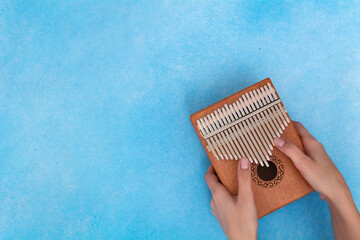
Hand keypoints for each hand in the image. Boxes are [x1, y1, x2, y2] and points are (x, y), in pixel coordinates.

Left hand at [205, 158, 257, 239]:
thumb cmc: (244, 223)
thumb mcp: (246, 197)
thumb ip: (244, 178)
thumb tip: (243, 160)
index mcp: (217, 195)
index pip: (208, 176)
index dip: (212, 167)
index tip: (218, 161)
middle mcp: (215, 201)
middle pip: (214, 184)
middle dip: (222, 176)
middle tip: (232, 169)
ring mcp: (218, 210)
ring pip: (219, 193)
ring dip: (226, 186)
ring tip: (238, 183)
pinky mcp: (222, 216)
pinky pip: (223, 202)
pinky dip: (228, 196)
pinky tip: (239, 198)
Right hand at [274, 121, 359, 239]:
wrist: (336, 193)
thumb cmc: (322, 177)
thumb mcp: (303, 163)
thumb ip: (290, 150)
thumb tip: (277, 139)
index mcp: (312, 143)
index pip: (298, 127)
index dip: (287, 123)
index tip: (275, 123)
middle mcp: (313, 147)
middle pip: (297, 137)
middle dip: (284, 136)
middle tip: (270, 138)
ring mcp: (313, 155)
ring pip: (297, 147)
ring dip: (287, 147)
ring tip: (273, 149)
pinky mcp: (313, 164)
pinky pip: (299, 156)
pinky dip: (291, 156)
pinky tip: (284, 162)